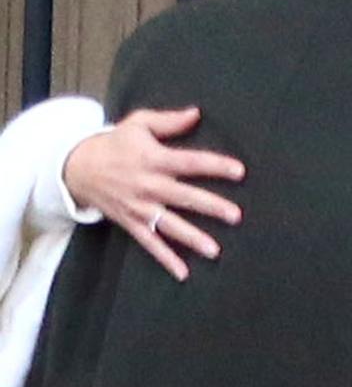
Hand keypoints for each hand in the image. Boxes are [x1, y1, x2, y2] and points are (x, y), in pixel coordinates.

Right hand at [63, 107, 245, 282]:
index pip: (190, 162)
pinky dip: (166, 259)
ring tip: (214, 250)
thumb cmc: (114, 143)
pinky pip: (150, 244)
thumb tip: (196, 113)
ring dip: (192, 238)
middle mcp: (148, 184)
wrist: (78, 168)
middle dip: (210, 206)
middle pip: (184, 196)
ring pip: (170, 224)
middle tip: (235, 216)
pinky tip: (183, 273)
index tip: (239, 171)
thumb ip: (169, 121)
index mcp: (154, 158)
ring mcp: (140, 207)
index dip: (215, 166)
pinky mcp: (132, 223)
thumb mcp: (138, 124)